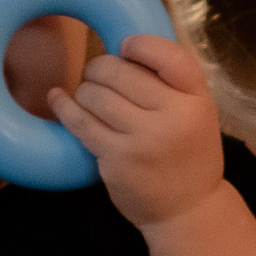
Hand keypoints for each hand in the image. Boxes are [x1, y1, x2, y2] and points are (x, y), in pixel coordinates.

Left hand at [49, 32, 224, 232]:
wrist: (188, 211)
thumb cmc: (188, 155)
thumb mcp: (197, 114)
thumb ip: (171, 84)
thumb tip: (122, 49)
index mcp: (197, 100)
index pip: (171, 57)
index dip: (142, 44)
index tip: (124, 46)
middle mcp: (173, 117)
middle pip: (121, 72)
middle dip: (99, 68)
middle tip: (96, 75)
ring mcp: (144, 139)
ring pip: (95, 95)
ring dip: (84, 90)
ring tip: (88, 96)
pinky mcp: (117, 159)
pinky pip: (80, 122)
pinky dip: (64, 106)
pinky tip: (57, 97)